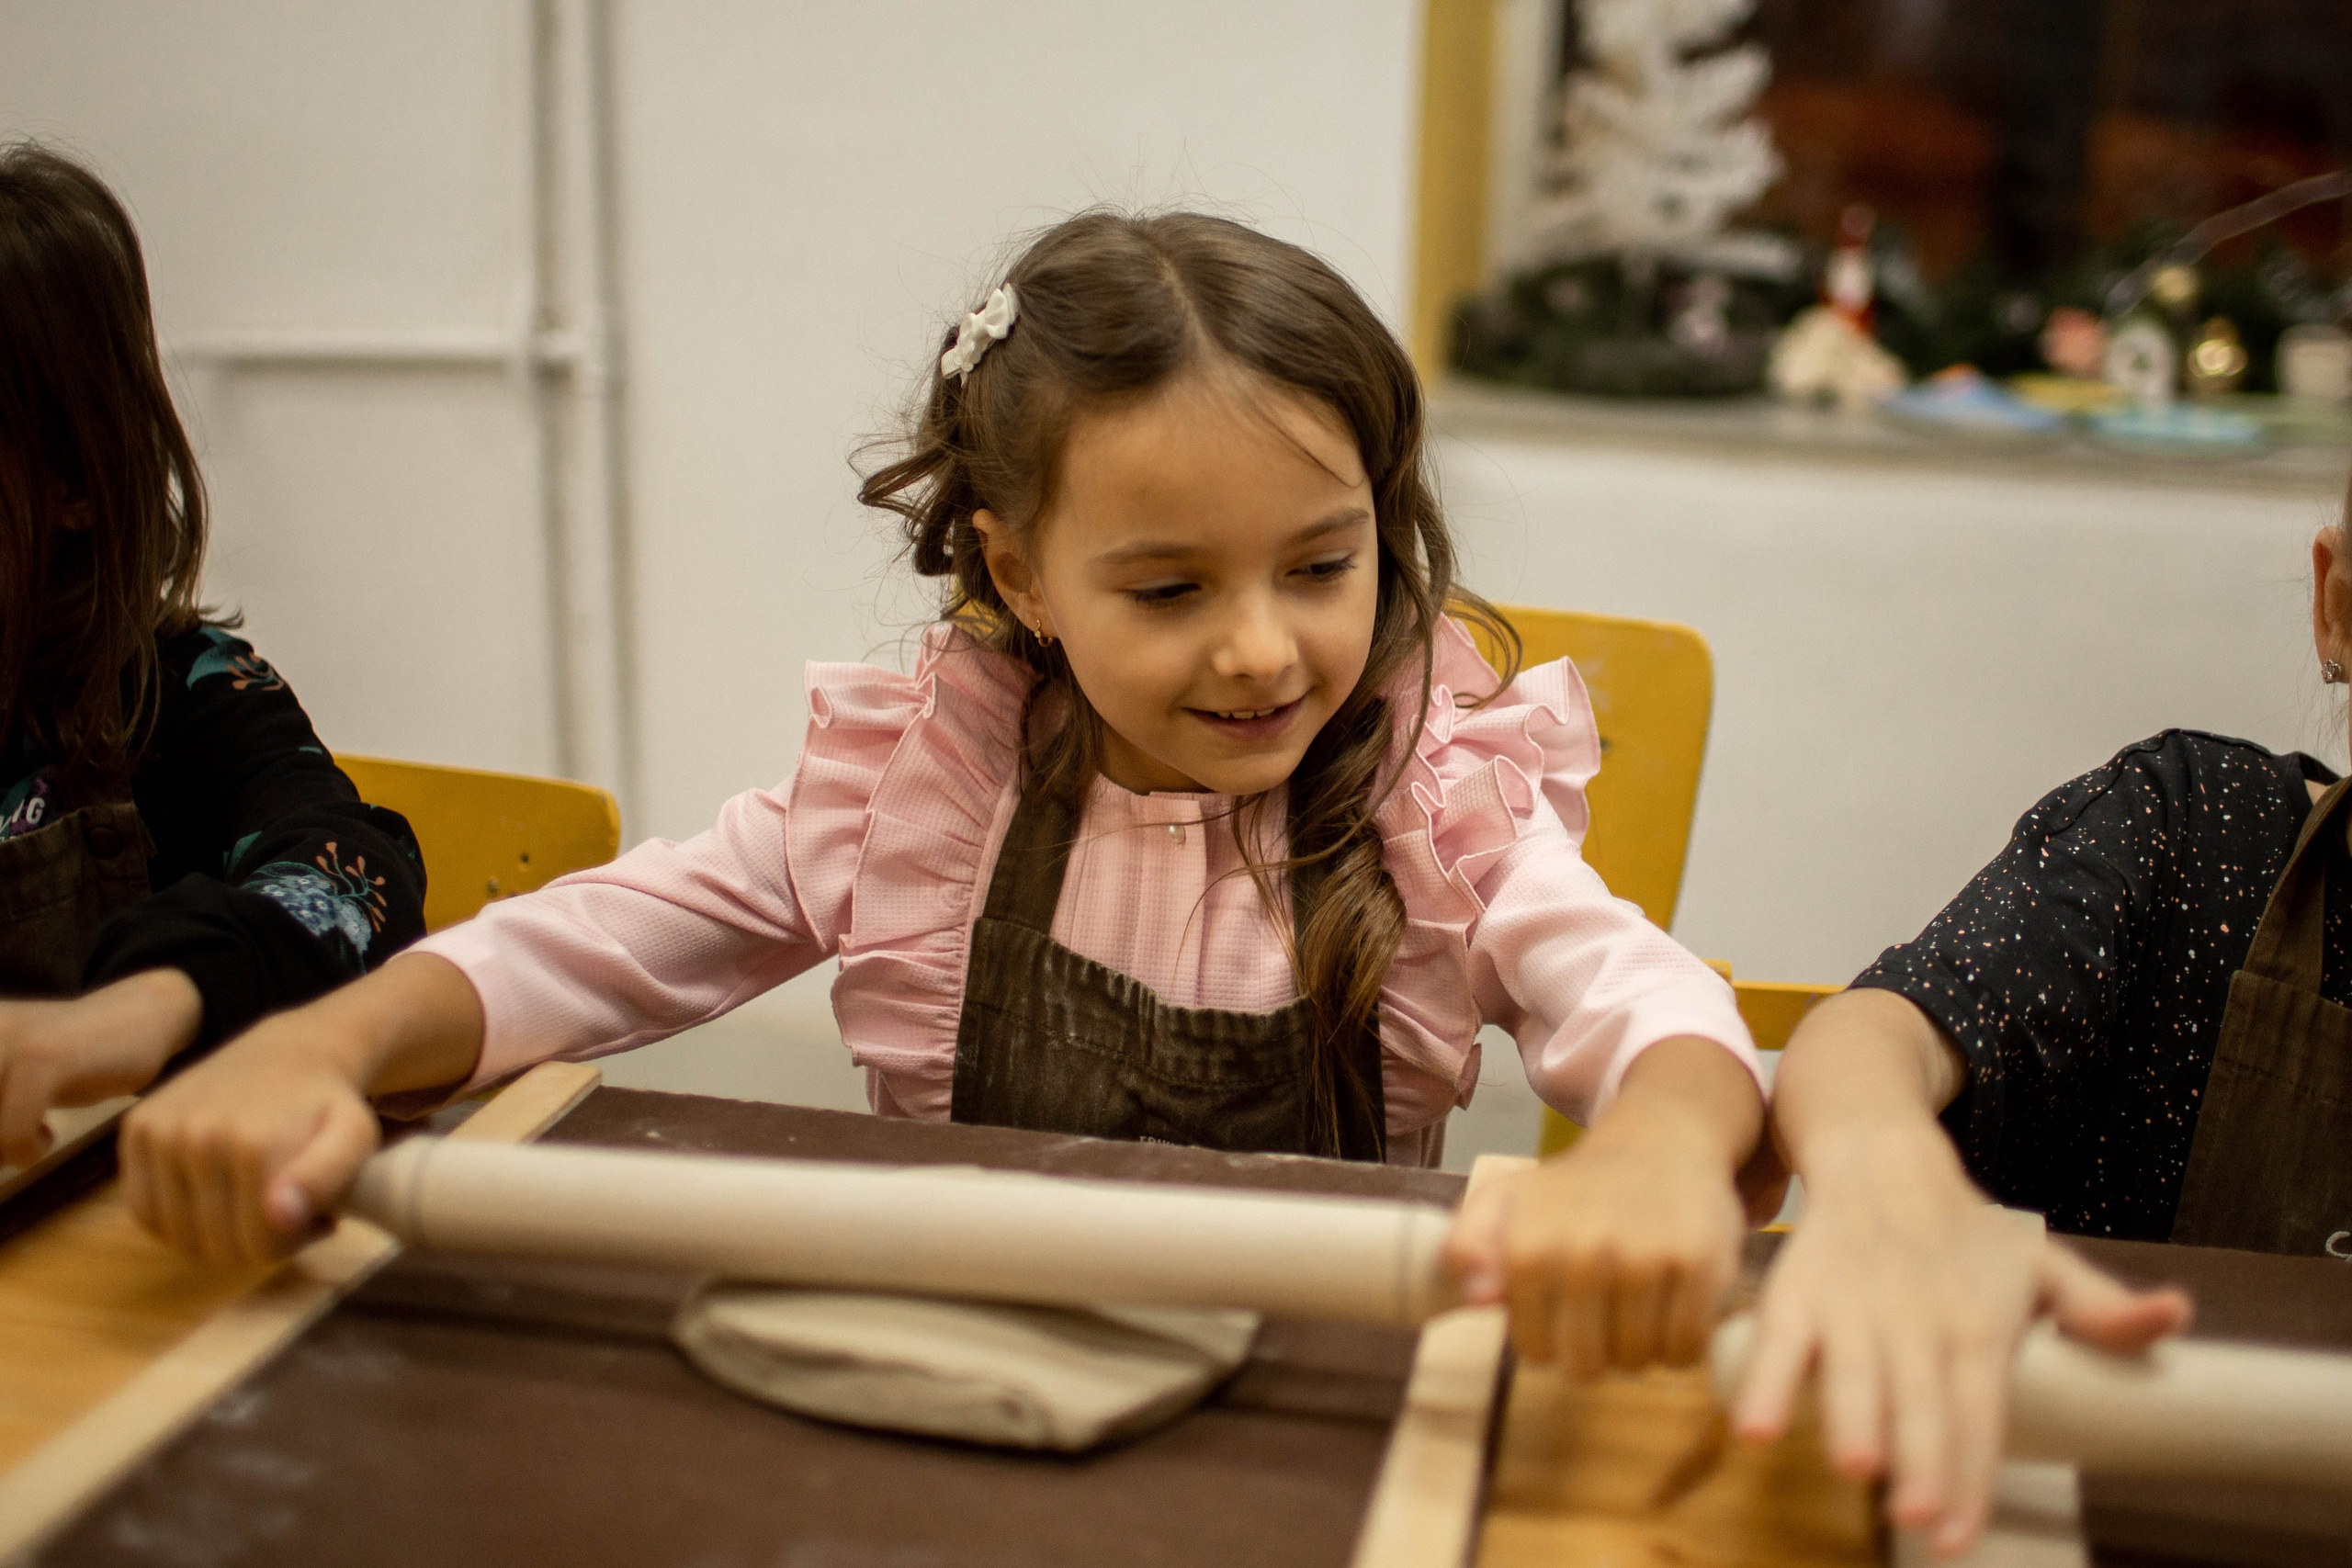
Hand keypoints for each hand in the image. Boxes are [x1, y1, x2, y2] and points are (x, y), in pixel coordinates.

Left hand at [0, 969, 200, 1165]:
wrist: (148, 1017)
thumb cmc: (77, 1058)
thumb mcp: (10, 1078)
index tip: (8, 1135)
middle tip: (15, 1142)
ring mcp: (6, 1039)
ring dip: (4, 1148)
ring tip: (31, 1136)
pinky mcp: (41, 1058)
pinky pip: (11, 1132)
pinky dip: (26, 1147)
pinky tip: (48, 1136)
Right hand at [120, 1009, 384, 1265]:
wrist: (288, 1052)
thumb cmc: (326, 1106)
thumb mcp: (354, 1137)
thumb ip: (327, 1177)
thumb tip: (278, 1214)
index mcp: (253, 1146)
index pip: (259, 1246)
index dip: (292, 1243)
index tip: (316, 1217)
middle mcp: (197, 1137)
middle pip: (217, 1245)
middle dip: (256, 1241)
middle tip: (285, 1211)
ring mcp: (161, 1131)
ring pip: (177, 1235)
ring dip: (213, 1234)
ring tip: (251, 1203)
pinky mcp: (137, 1127)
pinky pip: (142, 1208)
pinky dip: (173, 1219)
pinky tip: (210, 1197)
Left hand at [1445, 1037, 1759, 1374]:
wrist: (1659, 1143)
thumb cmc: (1575, 1188)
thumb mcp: (1504, 1202)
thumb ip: (1468, 1247)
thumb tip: (1475, 1299)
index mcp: (1529, 1247)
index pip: (1535, 1350)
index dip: (1551, 1342)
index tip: (1561, 1312)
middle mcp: (1584, 1253)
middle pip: (1586, 1365)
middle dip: (1594, 1354)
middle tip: (1604, 1314)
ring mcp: (1645, 1259)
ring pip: (1638, 1362)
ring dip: (1639, 1351)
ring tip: (1638, 1308)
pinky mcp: (1700, 1265)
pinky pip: (1687, 1348)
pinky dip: (1681, 1347)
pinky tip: (1672, 1311)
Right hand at [1733, 1123, 2190, 1556]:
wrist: (1883, 1155)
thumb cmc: (1967, 1232)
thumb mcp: (2041, 1264)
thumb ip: (2101, 1308)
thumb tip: (2176, 1315)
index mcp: (1978, 1324)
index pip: (1980, 1410)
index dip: (1970, 1473)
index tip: (1958, 1536)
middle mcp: (1918, 1318)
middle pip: (1920, 1396)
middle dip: (1920, 1456)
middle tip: (1918, 1515)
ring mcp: (1855, 1304)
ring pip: (1854, 1369)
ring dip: (1852, 1417)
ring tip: (1855, 1465)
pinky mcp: (1800, 1291)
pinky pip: (1779, 1341)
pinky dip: (1766, 1382)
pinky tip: (1757, 1429)